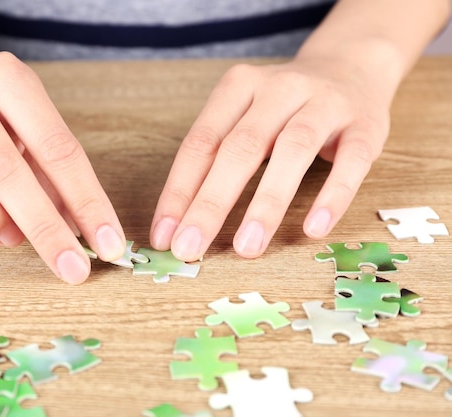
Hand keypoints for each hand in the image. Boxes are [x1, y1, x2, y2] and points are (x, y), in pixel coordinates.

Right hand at [0, 52, 125, 283]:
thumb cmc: (0, 125)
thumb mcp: (34, 136)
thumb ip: (56, 180)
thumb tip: (86, 237)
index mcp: (9, 78)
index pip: (58, 147)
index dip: (88, 202)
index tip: (110, 246)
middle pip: (6, 166)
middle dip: (45, 226)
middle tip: (73, 269)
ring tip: (12, 238)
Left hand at [150, 56, 390, 260]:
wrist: (351, 66)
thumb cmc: (283, 107)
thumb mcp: (244, 116)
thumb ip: (216, 158)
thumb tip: (179, 221)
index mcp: (238, 87)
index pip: (201, 143)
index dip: (179, 191)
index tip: (164, 235)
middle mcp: (279, 89)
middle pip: (240, 148)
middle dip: (211, 203)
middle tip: (190, 248)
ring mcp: (325, 103)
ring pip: (293, 150)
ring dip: (266, 203)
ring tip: (246, 248)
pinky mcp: (365, 125)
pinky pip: (351, 161)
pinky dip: (332, 195)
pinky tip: (314, 228)